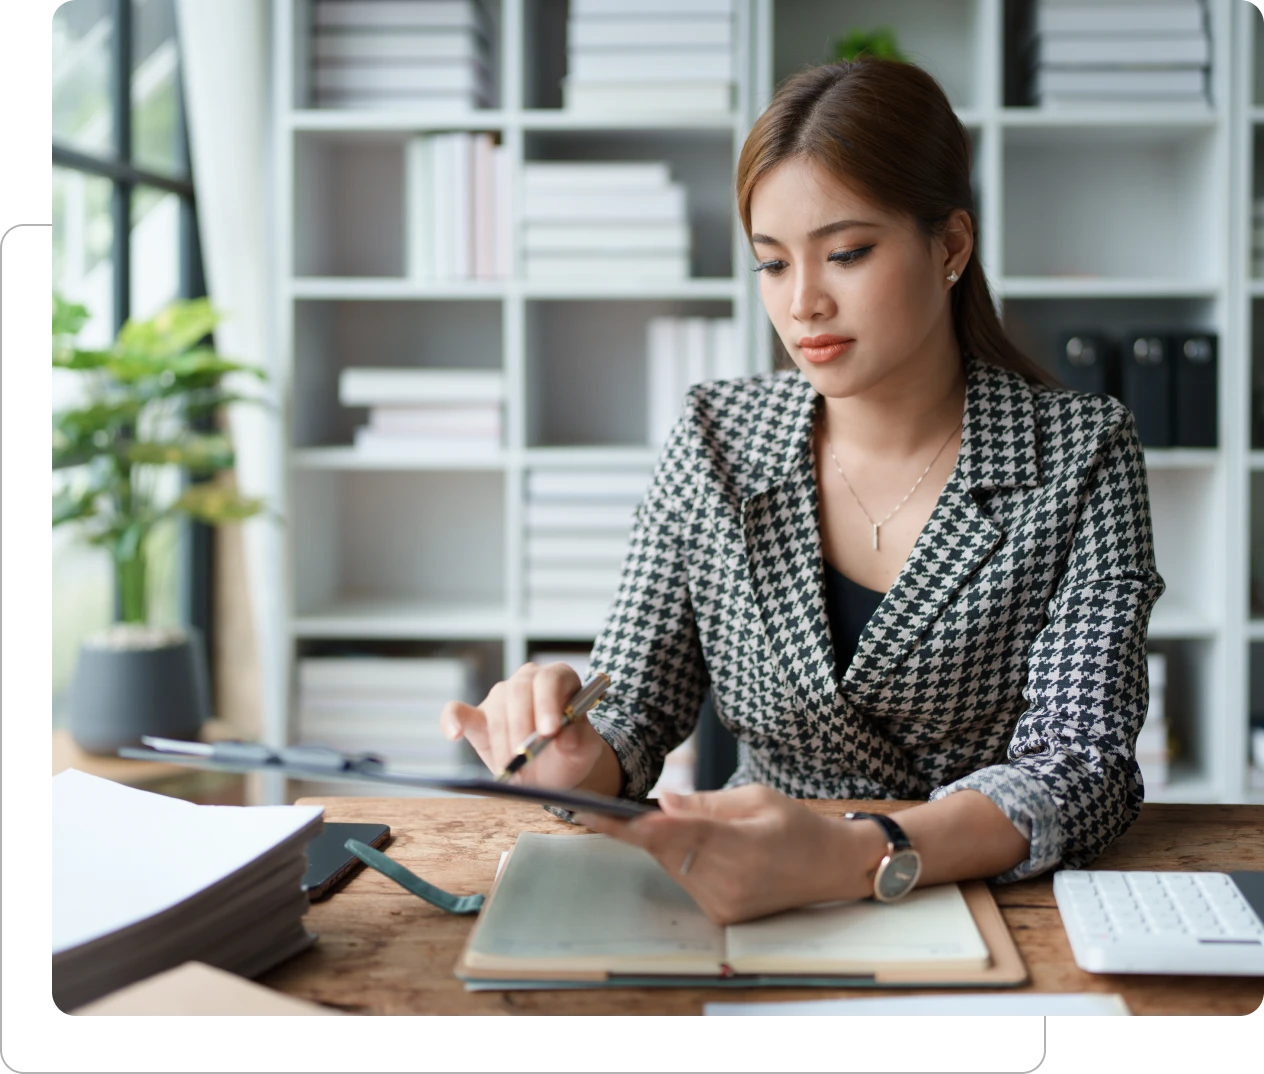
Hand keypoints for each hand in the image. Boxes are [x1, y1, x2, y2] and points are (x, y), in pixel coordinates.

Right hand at [440, 662, 611, 790]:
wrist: (555, 770)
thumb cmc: (571, 753)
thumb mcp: (584, 750)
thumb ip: (578, 741)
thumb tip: (563, 736)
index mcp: (559, 677)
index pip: (550, 680)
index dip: (548, 704)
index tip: (549, 732)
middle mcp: (528, 679)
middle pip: (520, 690)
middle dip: (523, 725)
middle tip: (527, 755)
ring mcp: (500, 695)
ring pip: (497, 708)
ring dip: (504, 741)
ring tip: (515, 766)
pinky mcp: (477, 716)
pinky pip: (457, 711)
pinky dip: (453, 721)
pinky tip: (454, 734)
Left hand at [577, 785, 876, 924]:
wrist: (832, 867)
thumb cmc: (798, 824)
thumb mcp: (755, 797)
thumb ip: (704, 802)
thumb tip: (660, 800)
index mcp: (740, 844)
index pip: (670, 832)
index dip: (626, 823)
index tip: (591, 812)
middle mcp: (729, 880)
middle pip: (663, 848)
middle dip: (644, 826)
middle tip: (621, 805)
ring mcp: (725, 903)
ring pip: (671, 864)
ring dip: (666, 842)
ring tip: (689, 824)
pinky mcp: (722, 915)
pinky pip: (685, 879)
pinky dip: (682, 859)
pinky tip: (703, 847)